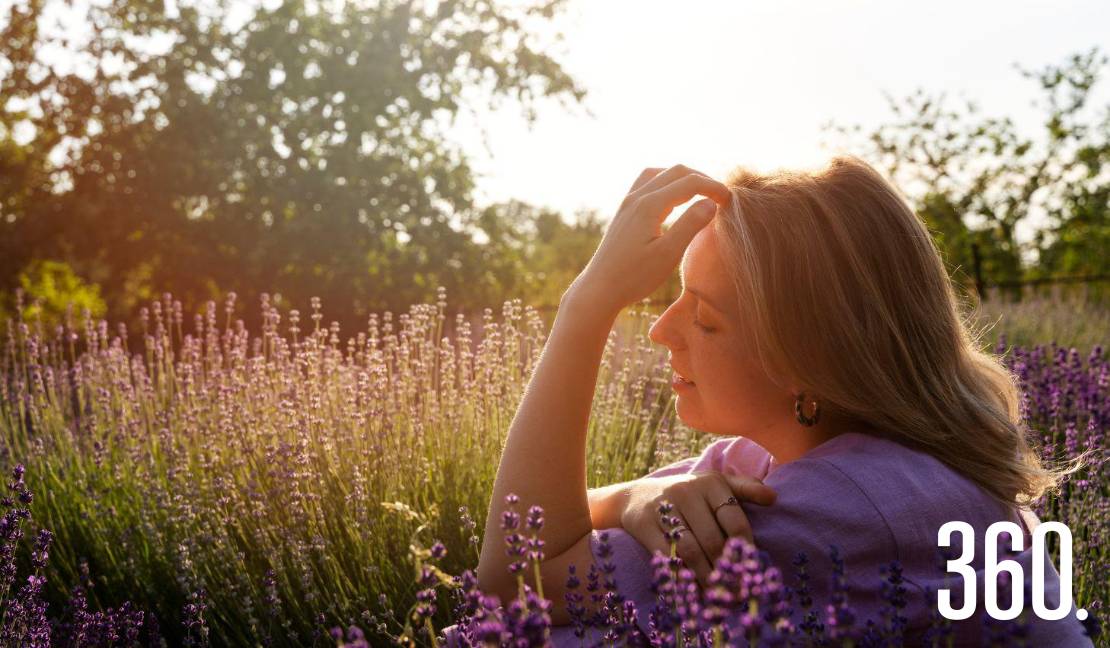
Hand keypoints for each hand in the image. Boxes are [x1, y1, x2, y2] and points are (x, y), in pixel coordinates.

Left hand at [564, 165, 730, 317]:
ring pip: (659, 174)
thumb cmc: (634, 277)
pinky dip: (666, 183)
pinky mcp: (623, 212)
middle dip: (702, 179)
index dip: (713, 187)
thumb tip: (711, 203)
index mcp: (649, 205)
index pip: (690, 182)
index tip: (730, 201)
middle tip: (720, 195)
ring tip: (700, 192)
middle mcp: (636, 197)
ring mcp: (627, 203)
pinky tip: (673, 200)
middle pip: (675, 171)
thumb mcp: (667, 254)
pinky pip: (646, 184)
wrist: (599, 289)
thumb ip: (690, 225)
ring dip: (682, 178)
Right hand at [619, 471, 776, 586]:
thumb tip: (773, 498)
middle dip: (727, 571)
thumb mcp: (714, 484)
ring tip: (718, 597)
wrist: (636, 496)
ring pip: (691, 551)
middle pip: (713, 540)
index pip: (734, 520)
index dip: (745, 549)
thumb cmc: (687, 493)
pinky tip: (693, 591)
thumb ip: (744, 488)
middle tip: (738, 594)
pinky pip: (667, 556)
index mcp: (710, 482)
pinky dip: (682, 577)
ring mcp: (663, 507)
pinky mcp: (644, 524)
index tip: (752, 572)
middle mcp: (687, 491)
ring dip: (706, 578)